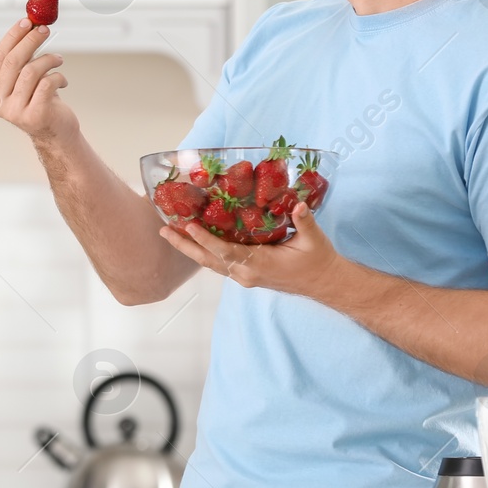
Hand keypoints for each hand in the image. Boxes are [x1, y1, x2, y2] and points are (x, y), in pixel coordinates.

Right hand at [0, 18, 77, 144]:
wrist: (54, 131)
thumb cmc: (38, 100)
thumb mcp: (23, 78)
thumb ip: (21, 57)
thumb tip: (30, 25)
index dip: (12, 37)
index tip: (27, 22)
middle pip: (13, 62)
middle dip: (31, 41)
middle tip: (45, 30)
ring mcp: (14, 111)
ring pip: (31, 71)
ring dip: (48, 59)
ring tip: (58, 59)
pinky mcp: (34, 115)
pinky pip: (47, 84)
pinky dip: (58, 76)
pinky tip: (62, 80)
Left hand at [159, 202, 343, 296]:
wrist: (323, 282)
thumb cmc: (318, 260)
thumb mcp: (314, 239)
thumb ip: (304, 222)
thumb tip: (299, 205)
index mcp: (260, 265)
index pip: (226, 252)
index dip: (206, 240)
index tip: (188, 227)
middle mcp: (246, 274)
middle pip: (209, 260)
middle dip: (185, 246)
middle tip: (164, 231)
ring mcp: (243, 276)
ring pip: (211, 262)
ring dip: (190, 248)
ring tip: (170, 233)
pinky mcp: (245, 274)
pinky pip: (219, 263)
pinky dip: (204, 250)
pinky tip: (193, 239)